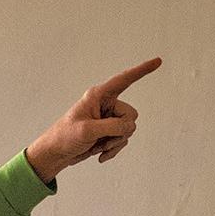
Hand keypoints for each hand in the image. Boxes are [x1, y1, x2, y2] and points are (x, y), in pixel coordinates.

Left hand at [26, 57, 161, 183]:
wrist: (57, 153)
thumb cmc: (65, 136)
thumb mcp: (87, 130)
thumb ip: (112, 126)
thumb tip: (128, 127)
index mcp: (98, 95)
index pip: (124, 80)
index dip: (142, 70)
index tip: (158, 61)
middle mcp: (106, 104)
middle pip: (131, 114)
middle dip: (120, 130)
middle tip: (101, 137)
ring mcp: (108, 119)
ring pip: (128, 129)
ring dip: (114, 142)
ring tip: (96, 145)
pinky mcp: (109, 132)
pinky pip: (123, 140)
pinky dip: (113, 149)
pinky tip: (100, 154)